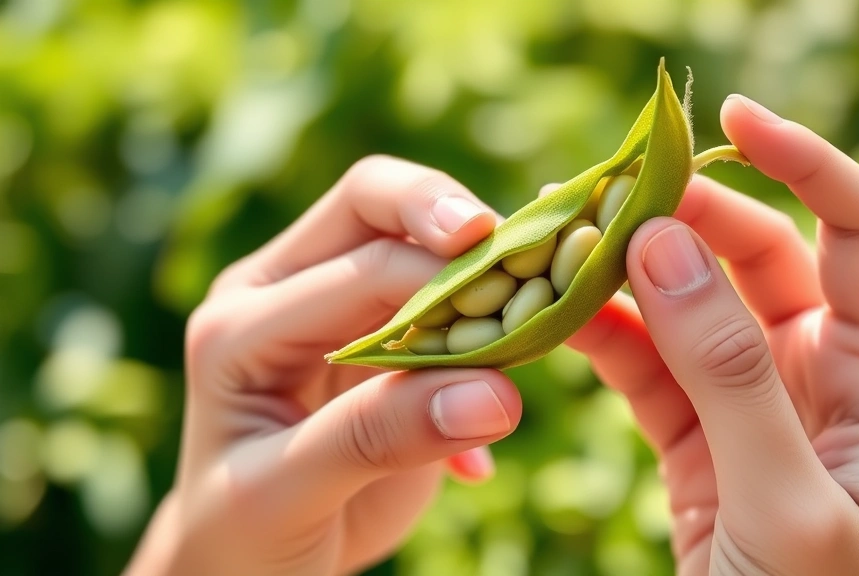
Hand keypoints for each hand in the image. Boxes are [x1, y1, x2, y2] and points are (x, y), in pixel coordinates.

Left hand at [126, 157, 521, 575]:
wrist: (251, 560)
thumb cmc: (246, 533)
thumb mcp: (288, 494)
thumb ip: (380, 436)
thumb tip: (497, 393)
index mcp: (240, 324)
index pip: (356, 266)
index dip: (440, 278)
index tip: (514, 305)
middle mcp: (280, 292)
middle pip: (369, 204)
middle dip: (449, 215)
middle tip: (521, 244)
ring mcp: (332, 304)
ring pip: (408, 234)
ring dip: (476, 257)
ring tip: (531, 299)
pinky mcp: (380, 332)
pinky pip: (441, 287)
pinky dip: (485, 305)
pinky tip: (501, 369)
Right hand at [569, 96, 858, 574]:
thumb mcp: (784, 502)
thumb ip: (729, 372)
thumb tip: (664, 247)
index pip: (858, 226)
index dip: (801, 158)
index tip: (722, 118)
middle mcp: (820, 375)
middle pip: (755, 256)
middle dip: (680, 217)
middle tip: (594, 196)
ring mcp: (754, 404)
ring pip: (689, 307)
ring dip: (628, 274)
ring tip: (555, 247)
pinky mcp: (698, 439)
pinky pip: (649, 365)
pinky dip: (604, 336)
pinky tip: (555, 317)